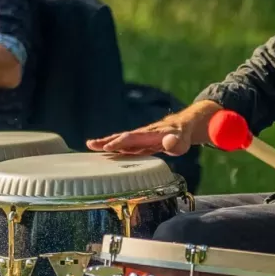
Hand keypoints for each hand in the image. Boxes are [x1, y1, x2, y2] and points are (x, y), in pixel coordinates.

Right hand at [86, 102, 219, 156]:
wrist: (184, 125)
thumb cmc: (183, 134)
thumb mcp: (183, 140)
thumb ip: (176, 142)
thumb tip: (169, 143)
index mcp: (151, 134)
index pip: (134, 138)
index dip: (121, 143)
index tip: (108, 146)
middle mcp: (143, 135)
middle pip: (123, 138)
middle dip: (107, 141)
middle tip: (91, 144)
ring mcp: (140, 138)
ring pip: (122, 141)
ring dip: (106, 143)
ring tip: (91, 145)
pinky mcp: (140, 142)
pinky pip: (125, 145)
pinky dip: (113, 146)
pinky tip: (103, 150)